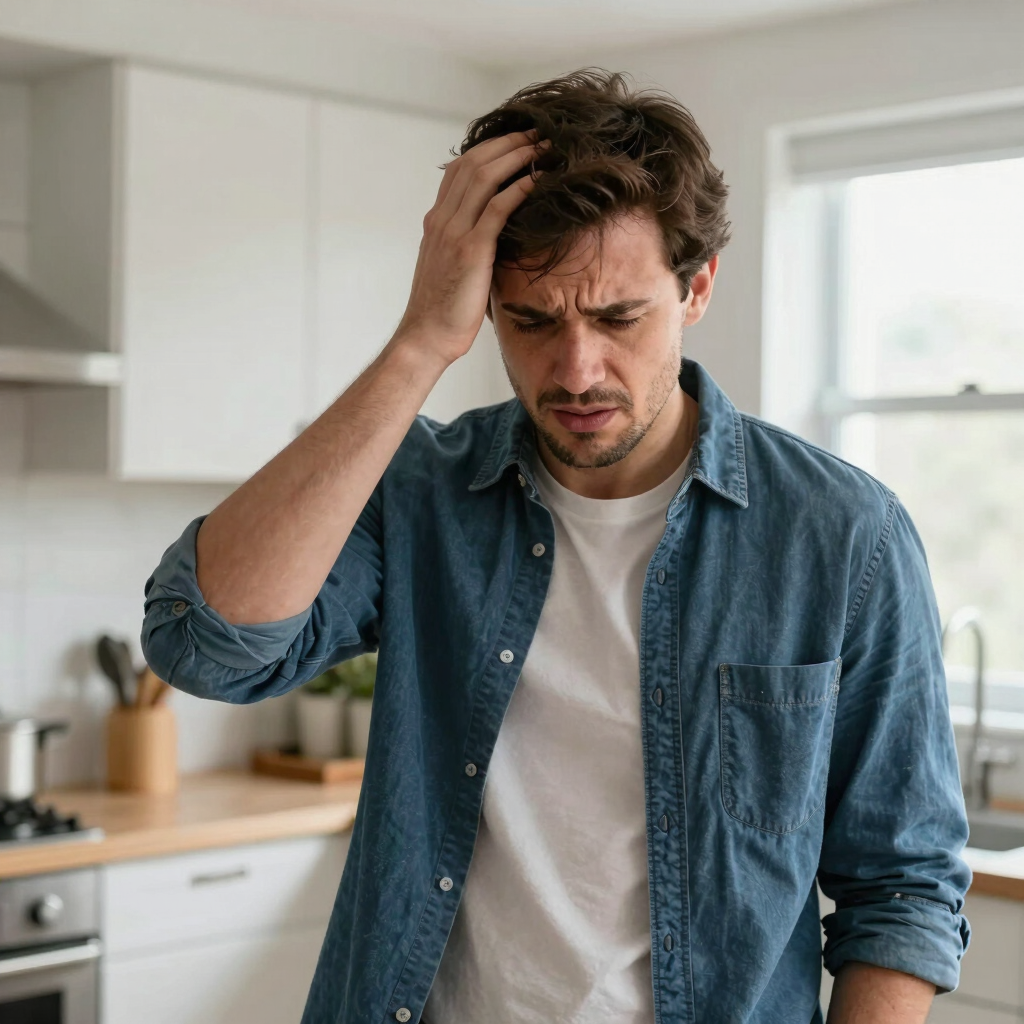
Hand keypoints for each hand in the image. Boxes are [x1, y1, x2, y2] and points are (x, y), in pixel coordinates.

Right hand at [393, 130, 546, 367]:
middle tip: (538, 133)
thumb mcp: (451, 269)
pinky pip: (496, 208)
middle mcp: (441, 220)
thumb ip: (467, 246)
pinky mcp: (470, 250)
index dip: (489, 148)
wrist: (426, 337)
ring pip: (484, 176)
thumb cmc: (442, 312)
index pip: (459, 169)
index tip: (516, 141)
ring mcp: (453, 232)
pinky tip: (538, 180)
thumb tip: (495, 242)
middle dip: (508, 143)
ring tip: (544, 147)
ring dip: (517, 156)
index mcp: (436, 222)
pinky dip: (519, 188)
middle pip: (474, 162)